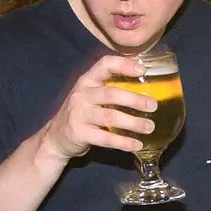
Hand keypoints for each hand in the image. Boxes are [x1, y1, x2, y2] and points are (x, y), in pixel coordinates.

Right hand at [41, 53, 156, 160]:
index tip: (142, 69)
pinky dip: (123, 142)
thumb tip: (147, 87)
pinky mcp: (79, 133)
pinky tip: (137, 144)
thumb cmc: (82, 113)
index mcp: (87, 81)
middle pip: (111, 93)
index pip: (104, 65)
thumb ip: (111, 89)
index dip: (123, 65)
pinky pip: (105, 138)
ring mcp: (79, 114)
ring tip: (150, 127)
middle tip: (153, 105)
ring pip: (110, 116)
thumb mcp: (91, 95)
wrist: (56, 137)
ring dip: (132, 122)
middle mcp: (82, 95)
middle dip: (134, 99)